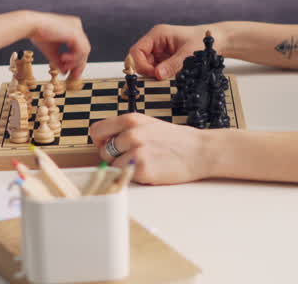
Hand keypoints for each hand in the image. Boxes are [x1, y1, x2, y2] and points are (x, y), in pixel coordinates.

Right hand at [26, 12, 90, 83]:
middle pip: (84, 49)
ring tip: (64, 65)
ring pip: (84, 51)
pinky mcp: (75, 32)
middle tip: (72, 75)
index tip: (72, 73)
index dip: (77, 61)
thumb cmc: (38, 34)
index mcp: (72, 27)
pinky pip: (81, 50)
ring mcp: (77, 28)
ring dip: (75, 62)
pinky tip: (62, 58)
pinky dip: (74, 58)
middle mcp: (77, 26)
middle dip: (79, 64)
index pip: (80, 46)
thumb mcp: (52, 51)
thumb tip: (65, 72)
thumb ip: (60, 61)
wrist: (31, 25)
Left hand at [90, 114, 211, 184]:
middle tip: (132, 157)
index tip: (109, 145)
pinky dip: (134, 177)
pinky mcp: (142, 170)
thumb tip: (104, 141)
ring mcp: (136, 152)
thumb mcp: (148, 124)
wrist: (200, 151)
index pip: (97, 130)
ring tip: (143, 163)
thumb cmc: (176, 140)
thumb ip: (126, 130)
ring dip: (124, 168)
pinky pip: (125, 177)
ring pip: (112, 166)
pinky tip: (149, 170)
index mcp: (131, 119)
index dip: (101, 140)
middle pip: (103, 151)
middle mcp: (131, 134)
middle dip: (114, 156)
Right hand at [130, 23, 210, 79]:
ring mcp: (160, 52)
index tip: (154, 75)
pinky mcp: (166, 60)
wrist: (217, 40)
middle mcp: (155, 43)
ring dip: (155, 75)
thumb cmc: (203, 40)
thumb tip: (157, 75)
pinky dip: (162, 76)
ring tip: (169, 77)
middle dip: (148, 72)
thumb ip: (173, 64)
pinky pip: (158, 71)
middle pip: (140, 60)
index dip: (140, 65)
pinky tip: (172, 77)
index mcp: (157, 35)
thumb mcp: (189, 53)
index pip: (137, 51)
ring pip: (148, 67)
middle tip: (161, 79)